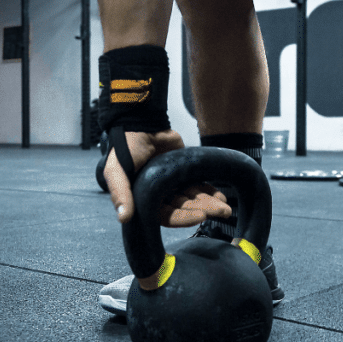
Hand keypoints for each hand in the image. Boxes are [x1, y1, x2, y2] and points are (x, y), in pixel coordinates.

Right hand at [104, 130, 231, 226]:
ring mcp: (173, 184)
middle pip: (184, 209)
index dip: (183, 218)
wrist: (141, 123)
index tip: (200, 217)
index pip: (166, 216)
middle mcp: (160, 195)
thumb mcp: (117, 170)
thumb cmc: (126, 148)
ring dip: (209, 203)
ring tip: (225, 208)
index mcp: (144, 200)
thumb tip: (124, 218)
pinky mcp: (184, 173)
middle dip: (203, 211)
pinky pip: (199, 185)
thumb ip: (120, 193)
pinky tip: (221, 197)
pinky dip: (210, 192)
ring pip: (193, 198)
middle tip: (221, 212)